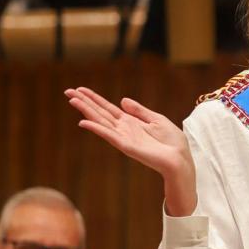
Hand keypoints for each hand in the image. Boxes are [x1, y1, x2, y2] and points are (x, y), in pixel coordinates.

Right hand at [65, 87, 197, 214]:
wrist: (180, 159)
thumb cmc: (172, 142)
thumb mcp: (156, 120)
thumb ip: (139, 111)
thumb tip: (122, 100)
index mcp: (131, 122)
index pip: (108, 108)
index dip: (94, 98)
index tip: (80, 89)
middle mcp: (124, 129)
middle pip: (100, 113)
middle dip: (84, 102)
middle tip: (67, 91)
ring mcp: (123, 138)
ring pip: (100, 121)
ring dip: (86, 111)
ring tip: (72, 100)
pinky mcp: (126, 146)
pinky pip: (108, 135)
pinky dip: (96, 128)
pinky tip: (83, 122)